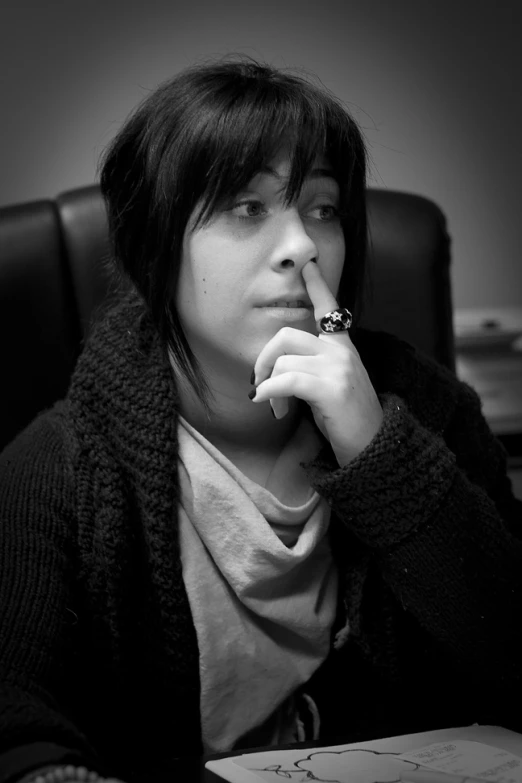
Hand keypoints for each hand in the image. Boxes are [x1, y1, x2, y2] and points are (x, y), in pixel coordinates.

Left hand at [251, 260, 382, 466]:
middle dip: (263, 359)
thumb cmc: (347, 420)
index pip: (330, 309)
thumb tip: (274, 367)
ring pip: (283, 361)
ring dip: (268, 386)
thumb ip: (312, 366)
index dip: (318, 286)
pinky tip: (268, 404)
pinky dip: (269, 392)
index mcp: (343, 347)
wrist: (373, 448)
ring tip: (275, 407)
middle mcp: (342, 352)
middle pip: (286, 336)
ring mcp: (339, 368)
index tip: (309, 266)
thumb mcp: (331, 385)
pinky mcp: (332, 388)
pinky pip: (287, 380)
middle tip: (259, 384)